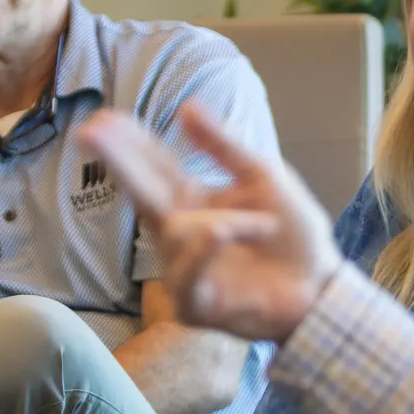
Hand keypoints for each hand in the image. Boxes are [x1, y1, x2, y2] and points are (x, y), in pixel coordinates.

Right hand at [79, 104, 342, 343]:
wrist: (321, 286)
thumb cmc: (293, 235)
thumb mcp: (264, 177)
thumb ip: (223, 146)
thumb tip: (186, 107)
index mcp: (194, 202)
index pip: (153, 167)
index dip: (128, 144)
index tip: (102, 119)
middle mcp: (180, 234)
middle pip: (140, 194)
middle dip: (118, 161)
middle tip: (91, 132)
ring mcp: (183, 271)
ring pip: (178, 232)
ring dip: (228, 222)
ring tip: (264, 227)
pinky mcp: (194, 306)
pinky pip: (186, 274)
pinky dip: (207, 250)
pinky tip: (223, 233)